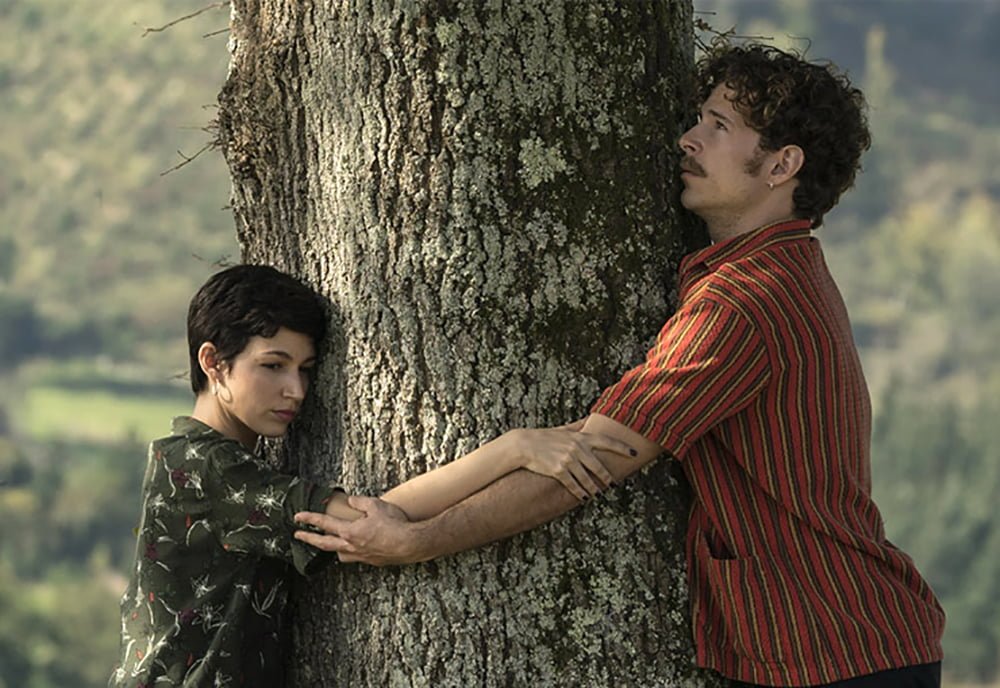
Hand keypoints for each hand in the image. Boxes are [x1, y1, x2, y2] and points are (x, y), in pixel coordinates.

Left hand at [295, 496, 422, 565]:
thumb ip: (360, 502)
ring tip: (328, 544)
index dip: (310, 519)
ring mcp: (362, 555)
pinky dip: (350, 553)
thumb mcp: (376, 505)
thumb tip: (351, 501)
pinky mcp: (372, 561)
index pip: (325, 524)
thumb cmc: (395, 524)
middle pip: (324, 544)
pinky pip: (355, 558)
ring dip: (331, 548)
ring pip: (340, 554)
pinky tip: (355, 549)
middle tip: (298, 535)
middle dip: (309, 539)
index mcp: (350, 531)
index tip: (298, 517)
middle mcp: (352, 546)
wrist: (410, 544)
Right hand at [507, 426, 635, 501]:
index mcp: (581, 437)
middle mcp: (577, 448)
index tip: (634, 453)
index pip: (607, 442)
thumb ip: (578, 426)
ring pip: (587, 479)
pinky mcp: (559, 471)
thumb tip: (590, 418)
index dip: (622, 448)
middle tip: (613, 484)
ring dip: (594, 489)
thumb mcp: (563, 429)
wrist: (523, 445)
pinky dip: (580, 493)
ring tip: (598, 494)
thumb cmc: (544, 437)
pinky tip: (584, 498)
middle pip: (599, 467)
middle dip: (607, 478)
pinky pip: (574, 485)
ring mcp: (568, 460)